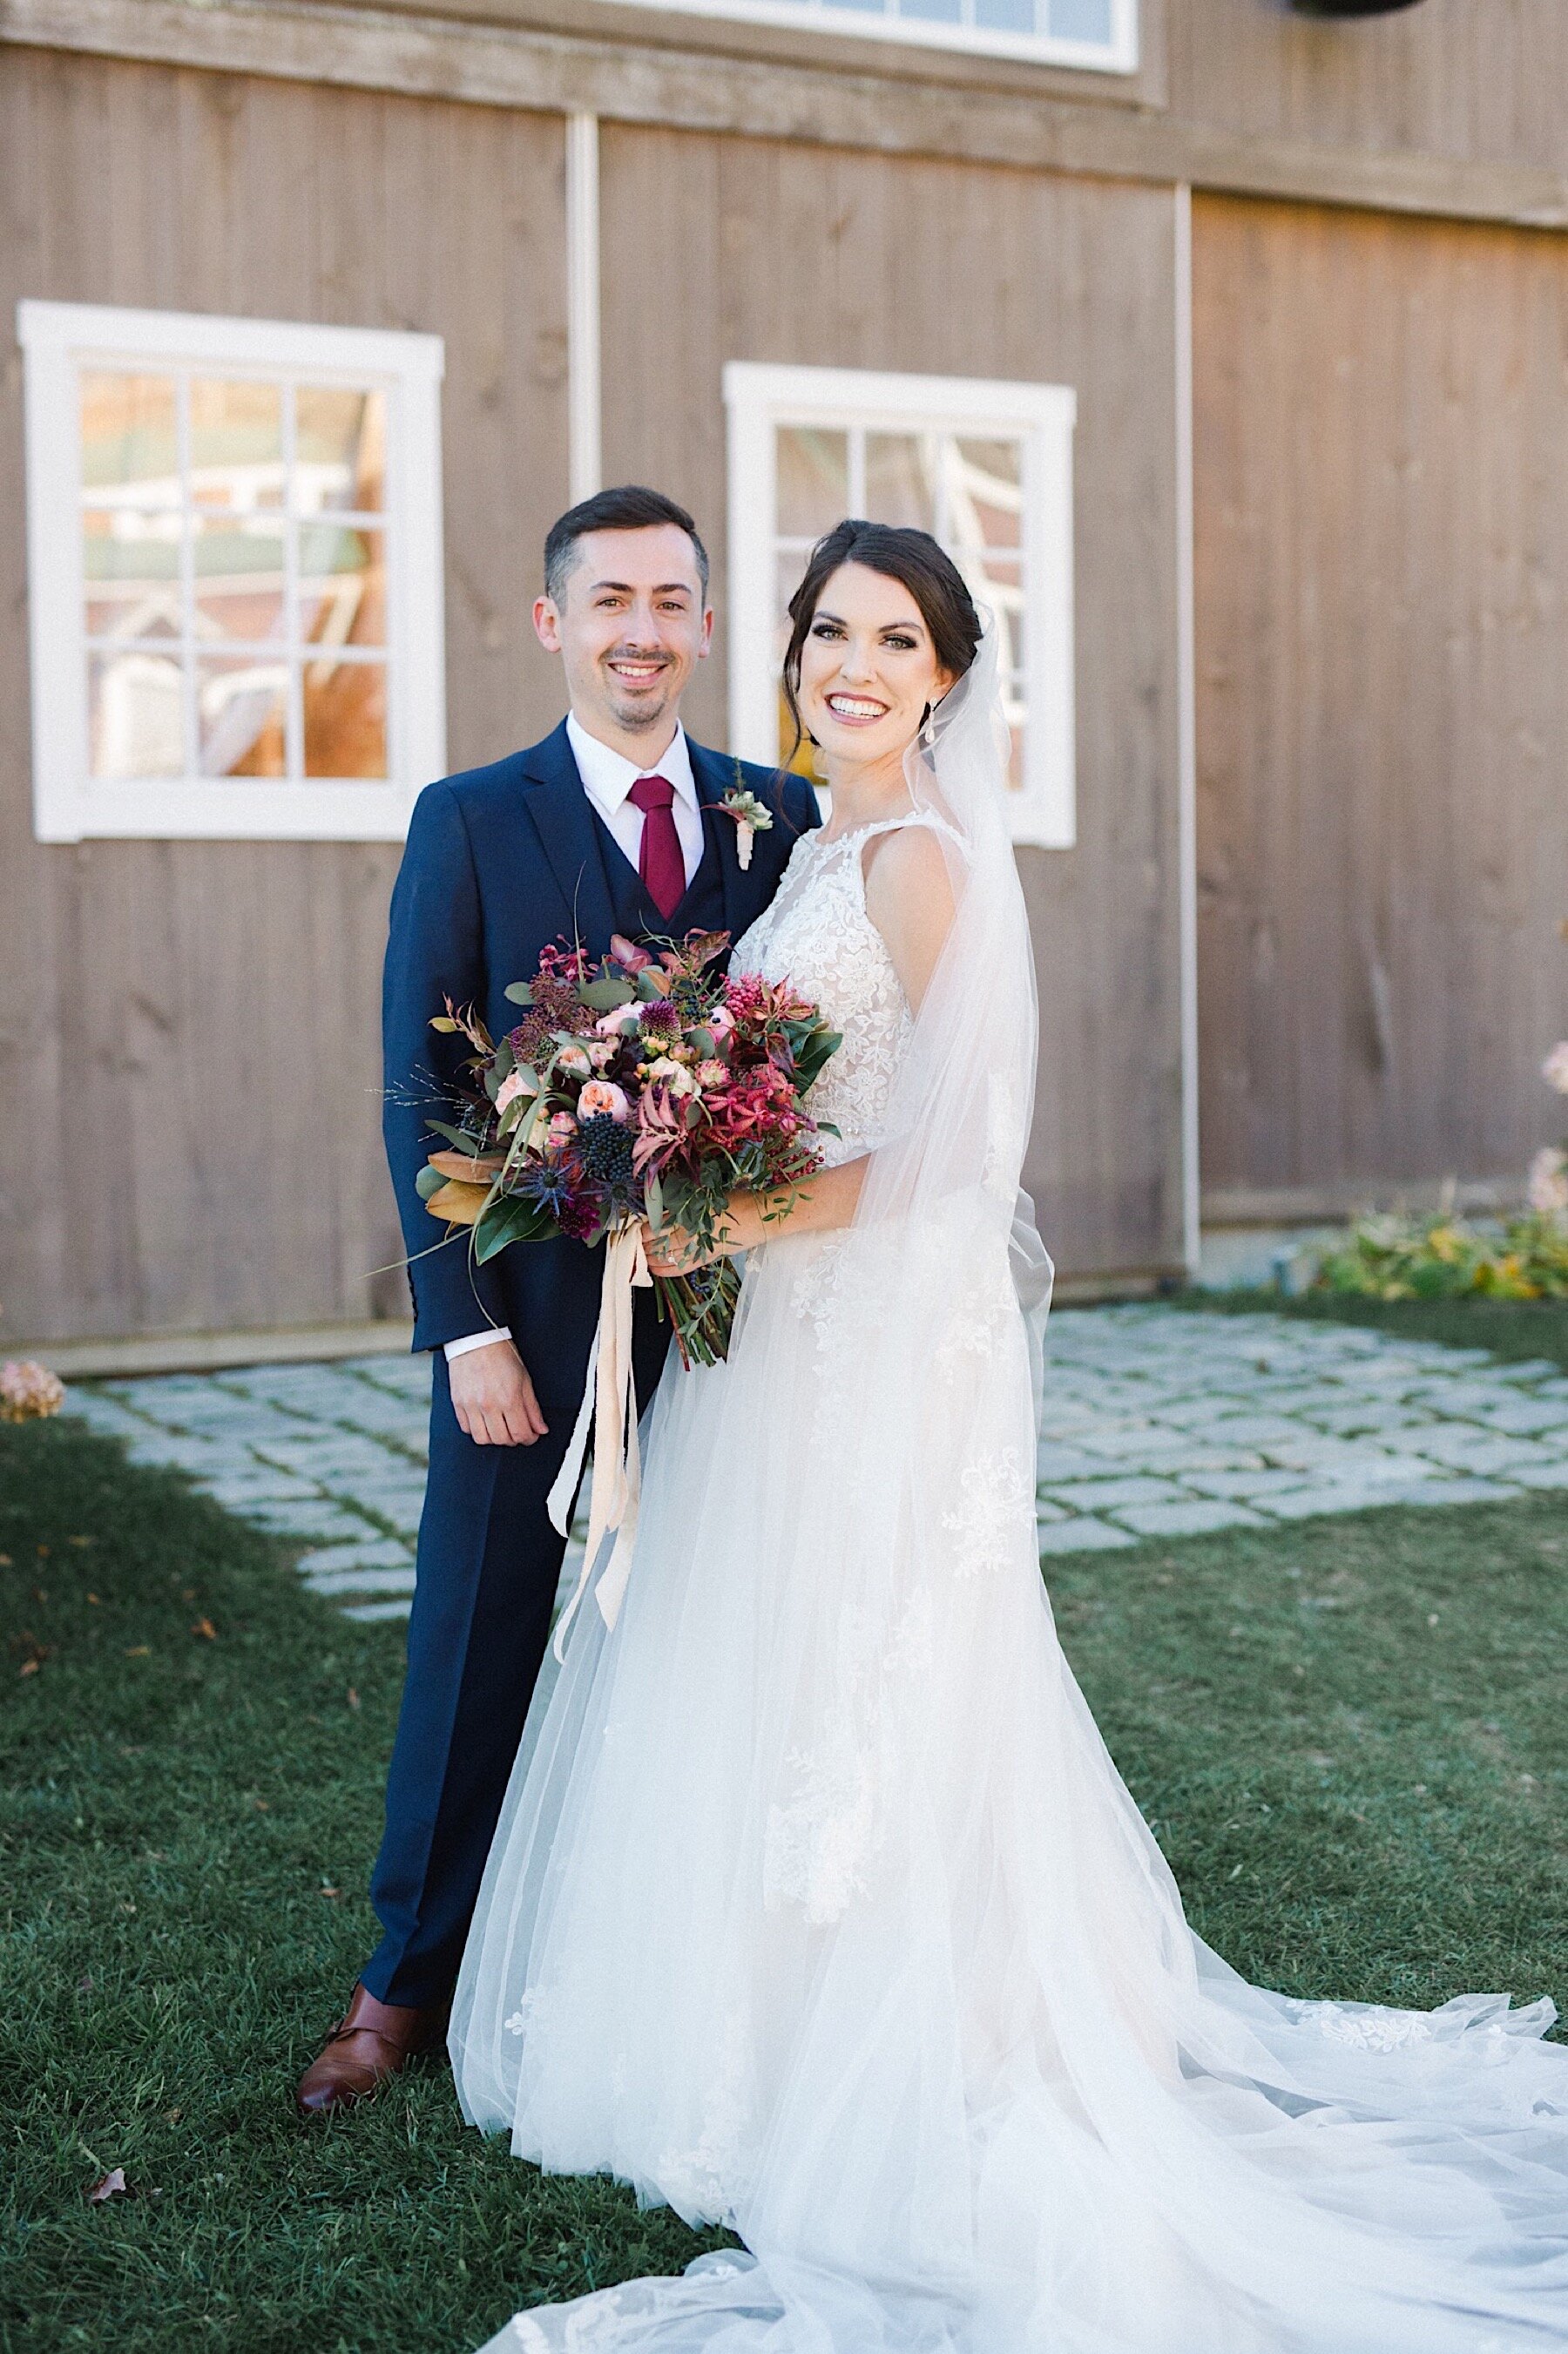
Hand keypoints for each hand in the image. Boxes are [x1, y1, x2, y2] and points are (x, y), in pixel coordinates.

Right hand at [449, 1340, 548, 1445]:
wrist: (476, 1340)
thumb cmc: (502, 1356)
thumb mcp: (525, 1380)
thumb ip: (532, 1408)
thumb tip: (541, 1429)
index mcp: (509, 1399)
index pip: (520, 1433)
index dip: (529, 1438)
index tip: (532, 1435)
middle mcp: (488, 1405)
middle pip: (502, 1439)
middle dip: (514, 1439)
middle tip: (517, 1431)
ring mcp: (471, 1406)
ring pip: (482, 1439)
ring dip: (494, 1438)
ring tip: (501, 1428)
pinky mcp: (458, 1403)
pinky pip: (466, 1429)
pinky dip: (477, 1430)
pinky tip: (485, 1422)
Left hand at [641, 1197, 756, 1276]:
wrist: (761, 1217)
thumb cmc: (736, 1200)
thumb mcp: (706, 1196)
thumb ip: (683, 1205)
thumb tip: (659, 1213)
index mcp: (692, 1215)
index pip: (658, 1226)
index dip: (643, 1230)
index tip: (634, 1229)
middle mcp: (694, 1234)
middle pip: (660, 1243)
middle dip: (643, 1245)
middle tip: (632, 1244)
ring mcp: (701, 1248)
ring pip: (668, 1257)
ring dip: (651, 1258)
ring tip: (641, 1256)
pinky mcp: (708, 1257)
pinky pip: (682, 1268)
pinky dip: (666, 1270)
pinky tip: (656, 1269)